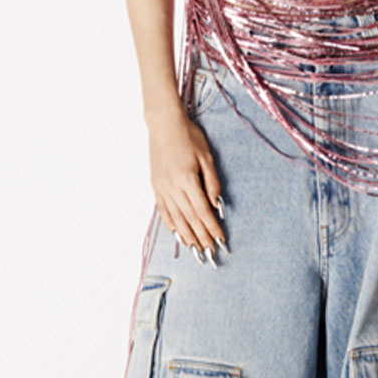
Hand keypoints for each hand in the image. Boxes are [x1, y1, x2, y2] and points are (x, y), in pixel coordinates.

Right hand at [148, 104, 225, 255]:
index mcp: (187, 180)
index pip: (203, 211)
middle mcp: (173, 188)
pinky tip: (177, 233)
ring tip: (196, 248)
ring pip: (176, 218)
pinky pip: (163, 211)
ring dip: (187, 235)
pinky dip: (171, 224)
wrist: (164, 125)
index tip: (221, 240)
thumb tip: (216, 204)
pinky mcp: (156, 186)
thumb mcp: (206, 157)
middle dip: (202, 236)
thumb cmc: (188, 137)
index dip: (212, 228)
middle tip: (211, 252)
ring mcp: (162, 188)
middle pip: (190, 219)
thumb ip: (212, 182)